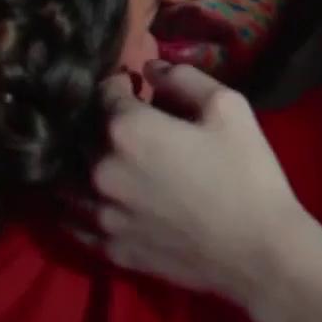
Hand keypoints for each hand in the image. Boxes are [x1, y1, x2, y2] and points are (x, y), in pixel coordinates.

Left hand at [75, 60, 318, 305]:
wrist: (257, 252)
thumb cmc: (248, 175)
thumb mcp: (229, 109)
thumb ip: (185, 79)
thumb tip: (151, 68)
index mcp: (127, 131)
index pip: (102, 93)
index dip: (119, 85)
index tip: (134, 87)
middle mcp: (101, 170)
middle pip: (80, 136)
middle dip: (100, 125)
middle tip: (127, 126)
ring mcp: (100, 215)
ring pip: (65, 183)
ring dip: (79, 167)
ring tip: (102, 163)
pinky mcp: (108, 249)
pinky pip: (72, 225)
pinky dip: (76, 209)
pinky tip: (93, 201)